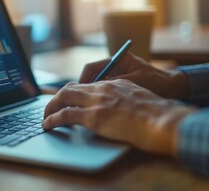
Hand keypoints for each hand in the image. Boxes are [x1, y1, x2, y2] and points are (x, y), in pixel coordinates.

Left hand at [42, 80, 196, 155]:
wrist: (163, 119)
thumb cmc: (157, 113)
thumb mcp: (139, 97)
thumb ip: (123, 97)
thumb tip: (114, 107)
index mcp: (114, 83)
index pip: (85, 83)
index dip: (72, 92)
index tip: (65, 100)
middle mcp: (103, 88)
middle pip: (70, 88)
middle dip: (56, 98)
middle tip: (50, 108)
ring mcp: (98, 101)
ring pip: (64, 98)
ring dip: (50, 107)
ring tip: (45, 117)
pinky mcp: (95, 117)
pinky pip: (65, 115)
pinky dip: (52, 119)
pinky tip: (47, 124)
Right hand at [79, 53, 189, 98]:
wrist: (172, 87)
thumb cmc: (157, 80)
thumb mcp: (137, 80)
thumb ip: (118, 82)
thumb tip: (100, 87)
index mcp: (117, 59)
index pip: (91, 68)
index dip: (83, 80)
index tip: (79, 92)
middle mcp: (114, 67)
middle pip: (91, 77)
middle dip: (84, 90)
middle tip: (78, 103)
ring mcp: (116, 77)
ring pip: (96, 87)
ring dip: (91, 97)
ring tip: (87, 108)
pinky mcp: (119, 87)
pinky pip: (104, 93)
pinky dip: (100, 100)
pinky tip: (99, 110)